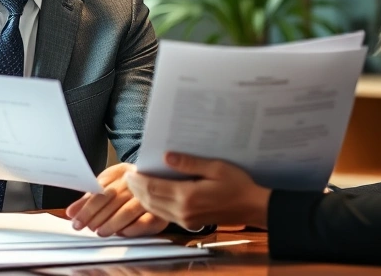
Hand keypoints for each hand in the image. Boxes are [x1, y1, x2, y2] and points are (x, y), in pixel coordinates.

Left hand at [65, 162, 169, 236]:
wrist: (161, 183)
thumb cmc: (129, 187)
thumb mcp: (108, 187)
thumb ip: (90, 198)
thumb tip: (71, 212)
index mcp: (123, 172)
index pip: (101, 190)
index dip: (86, 205)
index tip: (74, 218)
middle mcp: (137, 181)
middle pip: (113, 199)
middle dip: (95, 215)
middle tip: (84, 226)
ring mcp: (150, 196)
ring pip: (128, 210)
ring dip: (112, 222)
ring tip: (100, 231)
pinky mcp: (161, 213)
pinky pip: (145, 221)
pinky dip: (132, 228)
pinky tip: (122, 233)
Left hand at [124, 152, 270, 230]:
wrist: (252, 207)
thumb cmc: (237, 184)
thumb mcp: (215, 167)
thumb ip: (189, 163)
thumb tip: (166, 156)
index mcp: (187, 196)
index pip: (153, 188)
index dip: (139, 180)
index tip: (130, 170)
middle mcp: (182, 210)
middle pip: (150, 200)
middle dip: (136, 188)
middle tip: (128, 176)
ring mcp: (185, 219)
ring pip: (154, 210)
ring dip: (142, 198)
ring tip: (135, 185)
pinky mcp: (188, 223)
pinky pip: (163, 215)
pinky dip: (152, 205)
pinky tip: (150, 196)